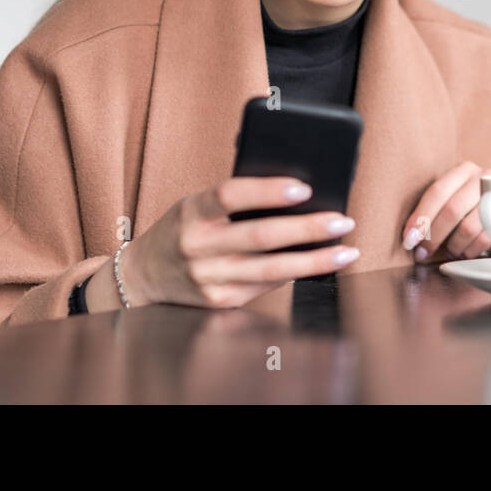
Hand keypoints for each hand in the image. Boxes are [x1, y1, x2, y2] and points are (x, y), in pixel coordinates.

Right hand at [122, 177, 359, 309]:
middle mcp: (198, 247)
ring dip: (315, 261)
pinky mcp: (220, 302)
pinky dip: (295, 275)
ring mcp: (209, 279)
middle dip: (308, 230)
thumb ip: (233, 201)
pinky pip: (266, 286)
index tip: (304, 188)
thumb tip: (296, 196)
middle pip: (261, 237)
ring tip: (346, 251)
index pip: (230, 196)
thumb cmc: (183, 229)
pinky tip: (318, 265)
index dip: (268, 191)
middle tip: (343, 221)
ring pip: (272, 270)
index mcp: (192, 212)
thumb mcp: (196, 205)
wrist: (143, 277)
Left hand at [402, 160, 490, 262]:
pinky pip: (483, 240)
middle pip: (452, 210)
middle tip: (422, 253)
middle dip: (433, 236)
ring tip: (450, 250)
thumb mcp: (453, 199)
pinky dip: (469, 251)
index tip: (408, 240)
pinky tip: (465, 252)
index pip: (437, 192)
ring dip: (453, 246)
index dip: (421, 218)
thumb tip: (411, 236)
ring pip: (467, 228)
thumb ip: (435, 210)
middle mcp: (484, 178)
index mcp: (465, 171)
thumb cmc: (470, 208)